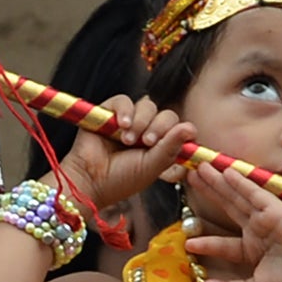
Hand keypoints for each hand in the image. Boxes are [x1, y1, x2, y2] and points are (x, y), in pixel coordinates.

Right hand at [60, 95, 194, 211]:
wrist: (90, 181)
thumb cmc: (122, 179)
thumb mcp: (152, 166)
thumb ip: (170, 147)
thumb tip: (190, 128)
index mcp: (160, 146)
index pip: (179, 129)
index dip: (178, 132)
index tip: (168, 144)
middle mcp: (146, 131)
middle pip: (166, 115)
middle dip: (160, 127)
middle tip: (147, 143)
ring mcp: (129, 120)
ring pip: (147, 105)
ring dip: (142, 121)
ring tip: (128, 140)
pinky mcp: (109, 112)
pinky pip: (124, 100)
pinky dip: (126, 110)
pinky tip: (122, 125)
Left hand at [184, 163, 281, 281]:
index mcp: (252, 250)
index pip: (224, 243)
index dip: (207, 241)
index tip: (189, 243)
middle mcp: (257, 230)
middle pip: (228, 208)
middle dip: (210, 193)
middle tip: (190, 178)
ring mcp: (266, 218)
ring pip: (237, 197)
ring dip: (219, 182)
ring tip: (200, 169)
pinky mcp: (275, 209)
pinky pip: (253, 193)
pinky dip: (240, 182)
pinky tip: (225, 172)